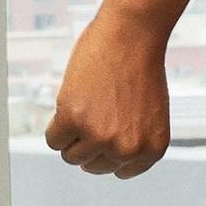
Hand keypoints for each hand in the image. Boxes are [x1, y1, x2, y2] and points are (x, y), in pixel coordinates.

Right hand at [45, 9, 174, 177]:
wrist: (132, 35)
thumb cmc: (139, 69)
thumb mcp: (148, 116)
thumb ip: (132, 141)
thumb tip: (102, 160)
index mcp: (152, 149)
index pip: (119, 171)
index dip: (108, 150)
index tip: (106, 130)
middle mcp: (129, 149)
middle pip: (92, 166)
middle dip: (88, 143)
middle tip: (95, 112)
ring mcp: (100, 137)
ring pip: (71, 156)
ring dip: (72, 134)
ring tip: (87, 105)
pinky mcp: (73, 120)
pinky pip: (53, 140)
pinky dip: (56, 124)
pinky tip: (72, 101)